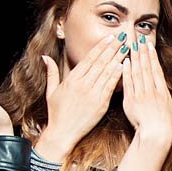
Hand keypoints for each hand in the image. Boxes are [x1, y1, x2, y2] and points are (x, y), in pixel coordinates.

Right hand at [38, 34, 124, 156]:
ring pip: (107, 72)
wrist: (63, 133)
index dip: (100, 47)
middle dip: (112, 48)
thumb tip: (45, 57)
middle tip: (121, 37)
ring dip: (118, 58)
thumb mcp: (51, 91)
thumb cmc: (56, 113)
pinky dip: (117, 75)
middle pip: (100, 62)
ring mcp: (93, 94)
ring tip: (126, 48)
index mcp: (72, 80)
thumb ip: (51, 73)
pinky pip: (110, 86)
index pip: (89, 59)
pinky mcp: (101, 104)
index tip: (109, 38)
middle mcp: (83, 85)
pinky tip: (124, 66)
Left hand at [122, 35, 171, 145]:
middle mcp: (152, 91)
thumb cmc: (167, 130)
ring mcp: (141, 94)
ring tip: (131, 45)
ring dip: (134, 57)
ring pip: (137, 72)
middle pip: (146, 67)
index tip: (149, 46)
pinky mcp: (131, 100)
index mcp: (163, 93)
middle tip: (138, 39)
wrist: (155, 136)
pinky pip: (128, 83)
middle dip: (142, 52)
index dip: (152, 57)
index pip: (157, 70)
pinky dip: (126, 71)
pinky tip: (124, 62)